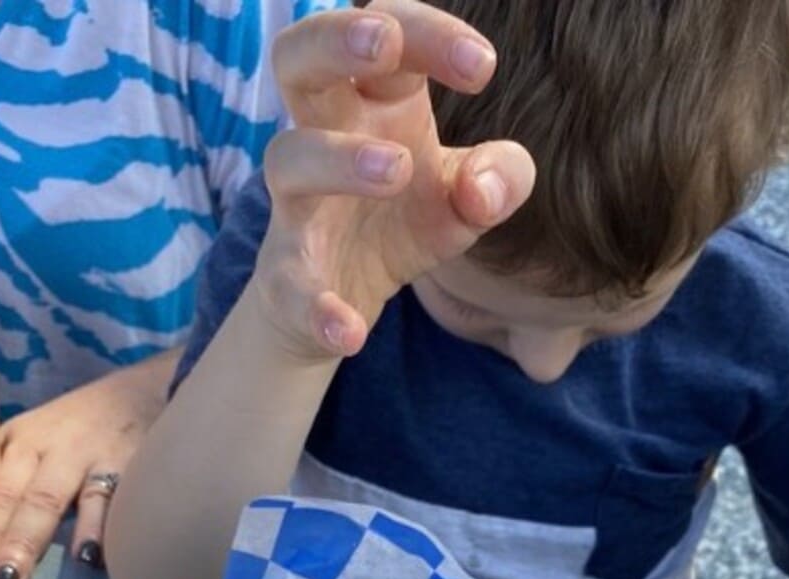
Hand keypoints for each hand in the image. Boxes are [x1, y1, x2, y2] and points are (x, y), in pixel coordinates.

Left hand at [0, 355, 173, 578]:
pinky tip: (87, 557)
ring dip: (24, 540)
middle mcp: (41, 448)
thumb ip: (8, 482)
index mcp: (15, 443)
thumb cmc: (87, 428)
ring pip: (45, 499)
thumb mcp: (38, 442)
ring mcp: (83, 455)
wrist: (149, 391)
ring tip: (10, 578)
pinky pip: (106, 497)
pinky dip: (95, 525)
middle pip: (4, 497)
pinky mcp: (126, 463)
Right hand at [258, 0, 535, 358]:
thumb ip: (500, 180)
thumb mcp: (467, 200)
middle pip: (298, 57)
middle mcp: (323, 138)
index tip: (484, 67)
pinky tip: (352, 331)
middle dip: (335, 38)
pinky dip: (318, 308)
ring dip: (339, 158)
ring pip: (288, 158)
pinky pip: (292, 284)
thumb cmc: (403, 224)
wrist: (341, 308)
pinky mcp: (288, 275)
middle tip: (383, 45)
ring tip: (398, 170)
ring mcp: (298, 207)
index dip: (431, 35)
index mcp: (373, 104)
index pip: (389, 35)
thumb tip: (486, 189)